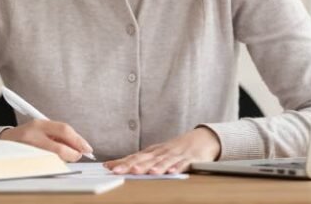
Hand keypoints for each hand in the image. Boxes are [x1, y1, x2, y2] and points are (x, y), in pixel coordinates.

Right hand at [0, 119, 93, 161]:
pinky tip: (56, 161)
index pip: (64, 130)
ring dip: (65, 158)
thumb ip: (58, 134)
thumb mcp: (41, 128)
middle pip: (60, 146)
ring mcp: (28, 149)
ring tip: (67, 156)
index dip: (78, 140)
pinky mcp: (26, 161)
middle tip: (80, 155)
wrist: (4, 141)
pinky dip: (55, 163)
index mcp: (39, 124)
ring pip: (54, 157)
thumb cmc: (26, 135)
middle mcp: (33, 135)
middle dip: (74, 152)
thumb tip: (78, 144)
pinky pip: (46, 164)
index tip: (87, 147)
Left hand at [103, 127, 220, 174]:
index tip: (107, 167)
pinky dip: (177, 167)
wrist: (202, 138)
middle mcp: (162, 152)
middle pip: (145, 159)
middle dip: (131, 165)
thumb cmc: (176, 149)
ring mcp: (176, 155)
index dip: (121, 162)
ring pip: (162, 162)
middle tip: (118, 171)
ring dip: (152, 167)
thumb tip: (120, 166)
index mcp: (153, 152)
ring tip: (143, 172)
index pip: (134, 157)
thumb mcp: (158, 153)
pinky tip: (171, 172)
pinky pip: (183, 164)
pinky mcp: (190, 159)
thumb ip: (141, 160)